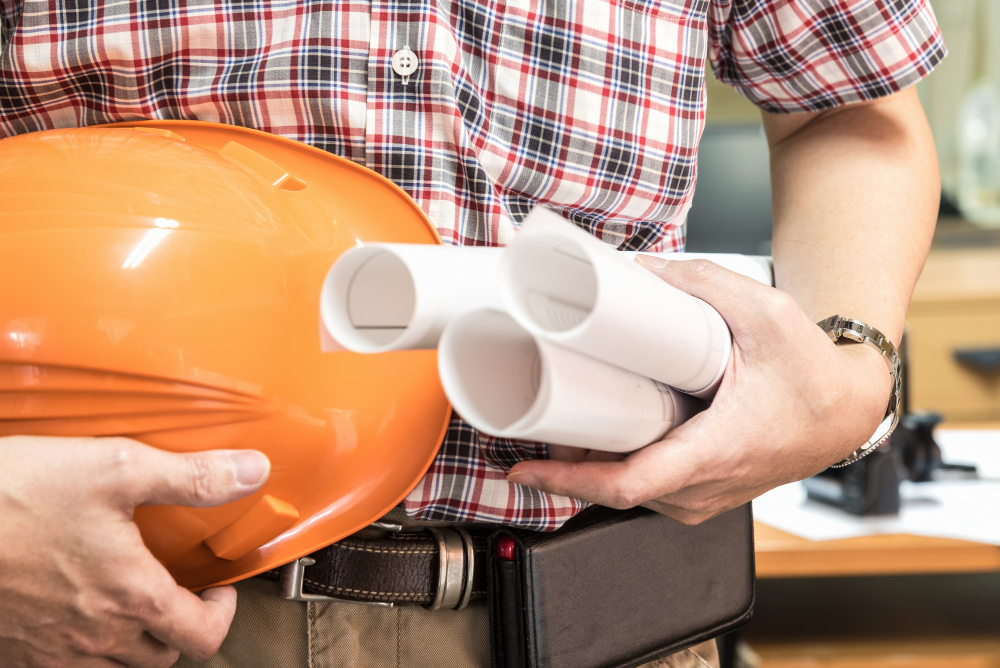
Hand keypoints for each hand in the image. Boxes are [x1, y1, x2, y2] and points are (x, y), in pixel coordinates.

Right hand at [0, 436, 269, 666]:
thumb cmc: (12, 494)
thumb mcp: (117, 468)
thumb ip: (193, 477)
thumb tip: (253, 472)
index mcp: (129, 597)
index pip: (202, 636)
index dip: (222, 613)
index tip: (217, 587)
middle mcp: (91, 637)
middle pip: (159, 656)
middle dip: (179, 625)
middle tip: (177, 589)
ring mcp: (45, 651)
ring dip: (132, 641)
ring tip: (129, 599)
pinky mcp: (11, 650)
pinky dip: (79, 650)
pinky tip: (71, 610)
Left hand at [506, 258, 892, 523]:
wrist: (849, 410)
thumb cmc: (815, 375)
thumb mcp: (768, 313)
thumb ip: (703, 284)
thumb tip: (642, 271)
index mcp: (717, 451)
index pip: (628, 484)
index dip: (567, 481)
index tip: (523, 470)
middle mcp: (708, 487)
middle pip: (615, 490)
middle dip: (566, 462)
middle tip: (533, 420)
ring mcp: (706, 498)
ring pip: (630, 493)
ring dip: (590, 466)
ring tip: (561, 423)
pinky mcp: (705, 494)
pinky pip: (649, 491)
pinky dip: (617, 469)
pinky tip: (600, 437)